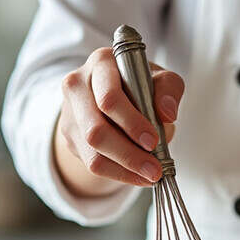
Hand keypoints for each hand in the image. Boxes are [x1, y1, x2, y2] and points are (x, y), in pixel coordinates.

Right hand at [54, 46, 183, 196]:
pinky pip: (92, 163)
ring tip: (150, 175)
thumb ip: (169, 89)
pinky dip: (118, 173)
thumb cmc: (139, 83)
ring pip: (92, 152)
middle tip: (154, 168)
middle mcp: (77, 86)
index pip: (109, 98)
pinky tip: (137, 175)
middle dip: (128, 154)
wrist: (112, 96)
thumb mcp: (160, 78)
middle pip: (95, 130)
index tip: (153, 140)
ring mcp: (70, 114)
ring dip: (124, 169)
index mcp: (100, 64)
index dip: (131, 123)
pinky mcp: (70, 137)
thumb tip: (167, 113)